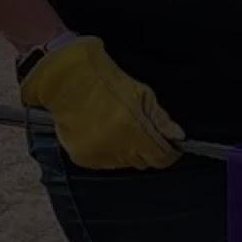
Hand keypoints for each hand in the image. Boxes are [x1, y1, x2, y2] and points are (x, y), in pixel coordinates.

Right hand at [19, 36, 184, 169]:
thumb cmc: (103, 80)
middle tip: (142, 131)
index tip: (169, 145)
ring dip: (128, 150)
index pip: (161, 157)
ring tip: (119, 128)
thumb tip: (177, 136)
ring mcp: (99, 155)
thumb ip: (160, 119)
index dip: (168, 151)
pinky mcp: (82, 158)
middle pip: (144, 161)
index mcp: (134, 132)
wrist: (64, 78)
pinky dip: (109, 152)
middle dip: (148, 148)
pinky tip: (105, 133)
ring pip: (125, 163)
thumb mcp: (141, 93)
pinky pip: (105, 162)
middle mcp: (117, 148)